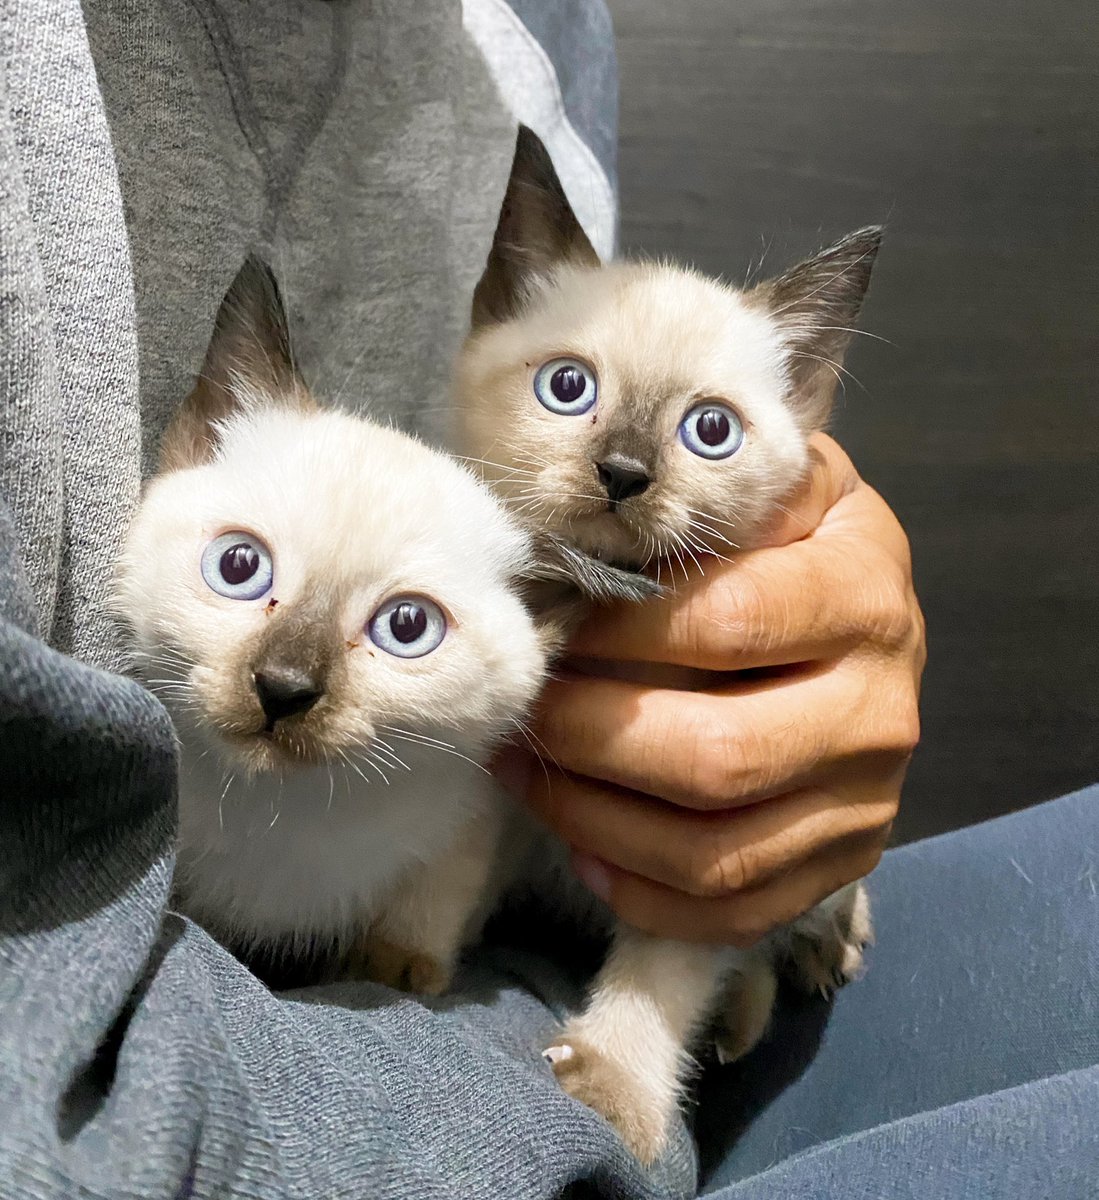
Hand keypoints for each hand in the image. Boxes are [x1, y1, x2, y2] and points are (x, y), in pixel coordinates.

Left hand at [502, 434, 924, 944]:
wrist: (874, 619)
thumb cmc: (798, 543)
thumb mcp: (778, 486)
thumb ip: (714, 495)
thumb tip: (595, 535)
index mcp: (863, 598)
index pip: (727, 625)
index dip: (619, 637)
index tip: (552, 630)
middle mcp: (879, 711)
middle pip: (718, 758)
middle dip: (591, 740)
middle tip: (524, 713)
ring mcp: (867, 802)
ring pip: (715, 852)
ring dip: (594, 822)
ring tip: (526, 776)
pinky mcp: (843, 864)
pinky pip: (735, 912)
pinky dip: (642, 894)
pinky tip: (583, 846)